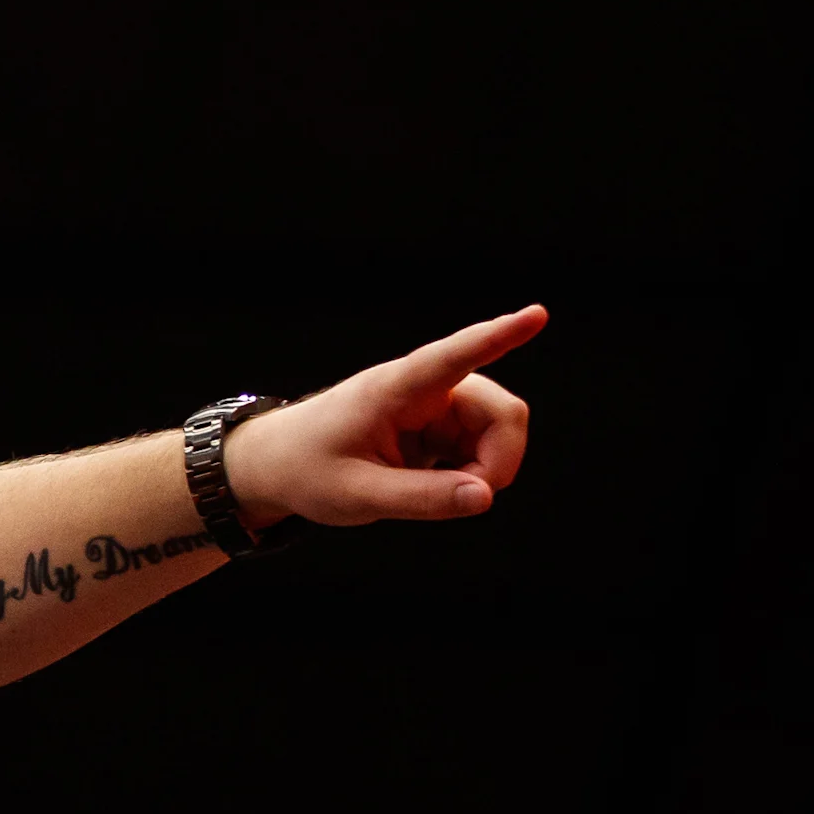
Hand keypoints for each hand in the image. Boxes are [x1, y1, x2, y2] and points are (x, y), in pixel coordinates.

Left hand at [222, 305, 542, 528]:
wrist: (277, 465)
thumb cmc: (307, 471)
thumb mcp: (358, 496)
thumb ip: (422, 499)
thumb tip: (485, 496)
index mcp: (395, 389)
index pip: (453, 357)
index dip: (499, 336)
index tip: (536, 314)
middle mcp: (423, 388)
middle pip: (501, 411)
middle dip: (499, 459)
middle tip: (468, 499)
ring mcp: (435, 404)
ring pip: (497, 431)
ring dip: (482, 469)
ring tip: (433, 493)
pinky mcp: (439, 425)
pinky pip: (481, 447)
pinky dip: (469, 473)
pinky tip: (430, 483)